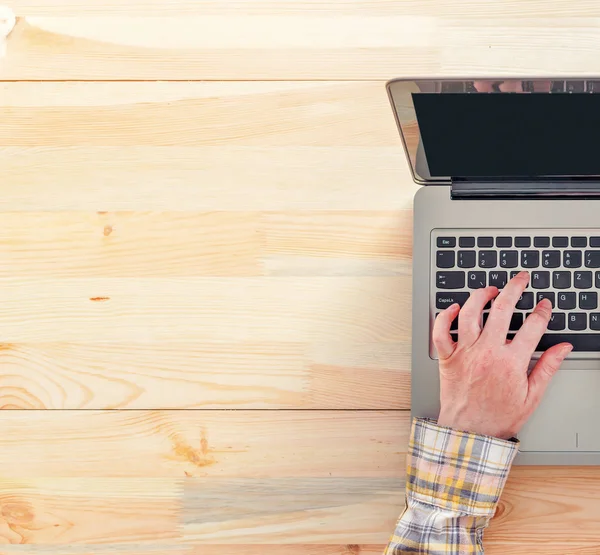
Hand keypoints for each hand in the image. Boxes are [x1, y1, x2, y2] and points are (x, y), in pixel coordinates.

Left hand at [433, 271, 572, 439]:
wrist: (470, 432)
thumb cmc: (499, 417)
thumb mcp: (532, 396)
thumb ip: (547, 368)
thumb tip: (563, 348)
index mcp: (511, 361)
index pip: (532, 326)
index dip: (542, 311)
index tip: (544, 305)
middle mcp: (487, 352)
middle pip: (502, 309)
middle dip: (515, 288)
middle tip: (521, 279)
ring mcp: (465, 352)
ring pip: (469, 313)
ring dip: (480, 295)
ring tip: (490, 289)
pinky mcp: (447, 357)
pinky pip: (441, 331)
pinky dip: (444, 316)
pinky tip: (453, 308)